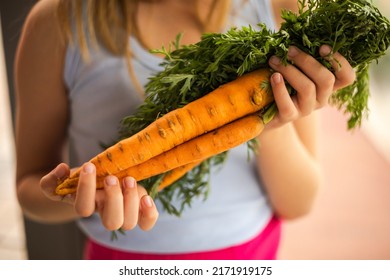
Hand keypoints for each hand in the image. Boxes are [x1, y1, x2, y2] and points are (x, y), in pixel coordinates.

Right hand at [40, 163, 158, 230]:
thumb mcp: (63, 180)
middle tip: (112, 178)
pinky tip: (146, 198)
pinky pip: (146, 223)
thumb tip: (62, 170)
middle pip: (111, 222)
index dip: (86, 189)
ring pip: (129, 223)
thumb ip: (52, 180)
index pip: (84, 209)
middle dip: (114, 199)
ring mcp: (124, 213)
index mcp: (87, 206)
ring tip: (128, 179)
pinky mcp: (139, 208)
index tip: (89, 166)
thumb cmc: (81, 181)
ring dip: (131, 201)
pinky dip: (149, 214)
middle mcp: (106, 213)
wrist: (98, 182)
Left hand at [267, 45, 355, 128]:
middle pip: (326, 79)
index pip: (347, 78)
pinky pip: (287, 104)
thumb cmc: (281, 82)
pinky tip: (274, 77)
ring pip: (307, 88)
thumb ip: (301, 57)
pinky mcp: (289, 116)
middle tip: (290, 50)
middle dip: (308, 61)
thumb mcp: (294, 68)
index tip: (323, 47)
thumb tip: (295, 35)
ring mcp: (306, 109)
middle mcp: (321, 98)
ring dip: (290, 70)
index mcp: (327, 86)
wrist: (263, 109)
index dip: (340, 62)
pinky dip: (280, 88)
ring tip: (274, 60)